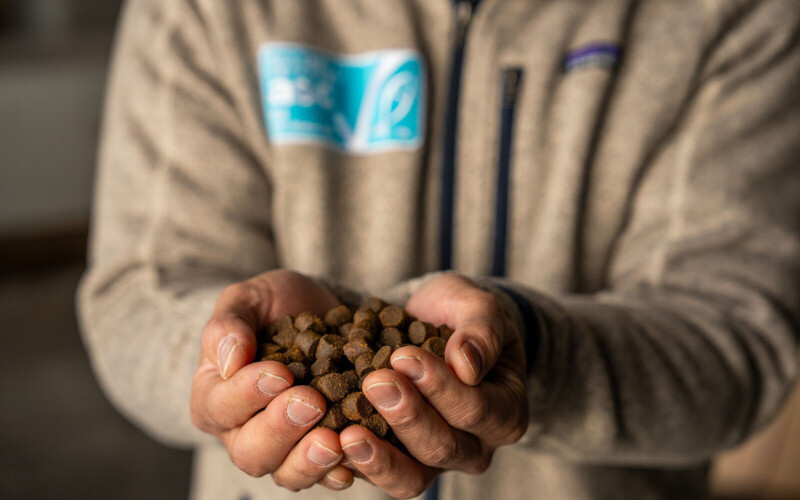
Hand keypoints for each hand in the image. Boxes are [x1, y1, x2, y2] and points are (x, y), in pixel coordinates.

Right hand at [190, 270, 352, 491]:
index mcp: (215, 397)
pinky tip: (354, 462)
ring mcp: (284, 449)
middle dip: (281, 429)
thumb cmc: (276, 306)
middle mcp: (244, 432)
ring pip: (287, 473)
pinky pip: (326, 475)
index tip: (280, 372)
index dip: (248, 393)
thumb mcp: (248, 299)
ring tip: (334, 442)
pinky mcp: (321, 453)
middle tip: (312, 402)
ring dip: (310, 461)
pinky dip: (339, 471)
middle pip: (251, 451)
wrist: (323, 314)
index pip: (221, 406)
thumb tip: (230, 358)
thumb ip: (229, 324)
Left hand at [339, 274, 528, 497]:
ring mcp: (433, 462)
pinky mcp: (396, 464)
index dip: (441, 387)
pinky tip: (329, 444)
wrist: (429, 325)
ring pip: (410, 478)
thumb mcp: (476, 306)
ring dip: (378, 457)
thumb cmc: (459, 314)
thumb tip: (466, 363)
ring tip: (346, 434)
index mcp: (504, 412)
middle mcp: (473, 447)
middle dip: (407, 416)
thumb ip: (480, 328)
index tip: (405, 356)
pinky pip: (377, 476)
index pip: (476, 410)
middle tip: (374, 382)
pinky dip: (352, 464)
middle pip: (443, 448)